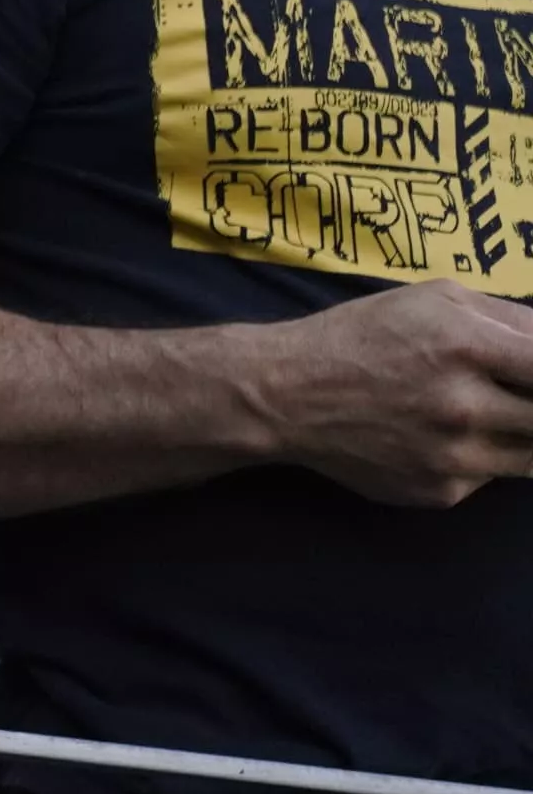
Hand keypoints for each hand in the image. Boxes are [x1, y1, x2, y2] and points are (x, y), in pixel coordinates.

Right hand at [248, 278, 532, 503]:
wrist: (285, 395)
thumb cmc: (362, 335)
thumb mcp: (433, 299)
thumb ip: (510, 318)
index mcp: (466, 347)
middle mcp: (466, 407)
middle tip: (516, 398)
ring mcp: (456, 459)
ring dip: (524, 434)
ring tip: (483, 413)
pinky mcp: (442, 493)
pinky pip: (492, 478)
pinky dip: (483, 459)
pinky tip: (441, 438)